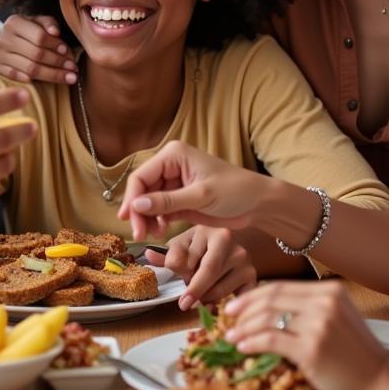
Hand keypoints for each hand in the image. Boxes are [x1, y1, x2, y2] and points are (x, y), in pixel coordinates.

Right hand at [0, 14, 76, 84]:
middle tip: (73, 70)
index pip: (39, 37)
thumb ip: (49, 23)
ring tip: (69, 78)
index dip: (55, 46)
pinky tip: (47, 83)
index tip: (68, 53)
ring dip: (52, 75)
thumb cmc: (28, 32)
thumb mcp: (39, 23)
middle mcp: (3, 37)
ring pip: (29, 68)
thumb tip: (55, 33)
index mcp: (14, 22)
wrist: (7, 42)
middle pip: (36, 54)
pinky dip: (32, 80)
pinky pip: (15, 76)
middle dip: (58, 63)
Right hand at [117, 141, 264, 240]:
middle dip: (139, 212)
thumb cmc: (235, 191)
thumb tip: (136, 205)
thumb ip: (168, 201)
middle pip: (142, 190)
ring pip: (148, 202)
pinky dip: (156, 221)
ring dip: (146, 219)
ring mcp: (174, 183)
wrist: (258, 204)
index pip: (141, 176)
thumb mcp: (201, 196)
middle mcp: (170, 166)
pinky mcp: (179, 199)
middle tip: (139, 235)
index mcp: (173, 155)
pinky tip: (161, 231)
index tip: (130, 221)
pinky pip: (159, 210)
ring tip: (153, 235)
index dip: (132, 199)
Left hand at [156, 226, 257, 310]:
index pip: (192, 259)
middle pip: (207, 275)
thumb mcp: (182, 245)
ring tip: (200, 292)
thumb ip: (167, 255)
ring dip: (205, 298)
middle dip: (194, 290)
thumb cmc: (200, 245)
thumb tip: (149, 255)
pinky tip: (214, 305)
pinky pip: (235, 300)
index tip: (176, 288)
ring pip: (219, 291)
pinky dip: (223, 306)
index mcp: (214, 232)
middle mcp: (234, 244)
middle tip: (184, 304)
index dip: (181, 274)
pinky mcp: (253, 278)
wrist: (228, 245)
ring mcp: (246, 262)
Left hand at [221, 280, 388, 389]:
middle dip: (244, 309)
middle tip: (228, 319)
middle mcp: (324, 302)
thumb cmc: (358, 356)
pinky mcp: (311, 349)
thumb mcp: (337, 320)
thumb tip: (266, 310)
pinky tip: (244, 348)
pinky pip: (270, 339)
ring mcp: (318, 324)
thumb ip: (308, 310)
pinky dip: (252, 342)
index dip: (253, 295)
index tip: (236, 305)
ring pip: (267, 318)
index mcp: (330, 291)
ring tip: (232, 337)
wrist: (383, 383)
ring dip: (244, 328)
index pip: (280, 287)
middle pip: (271, 299)